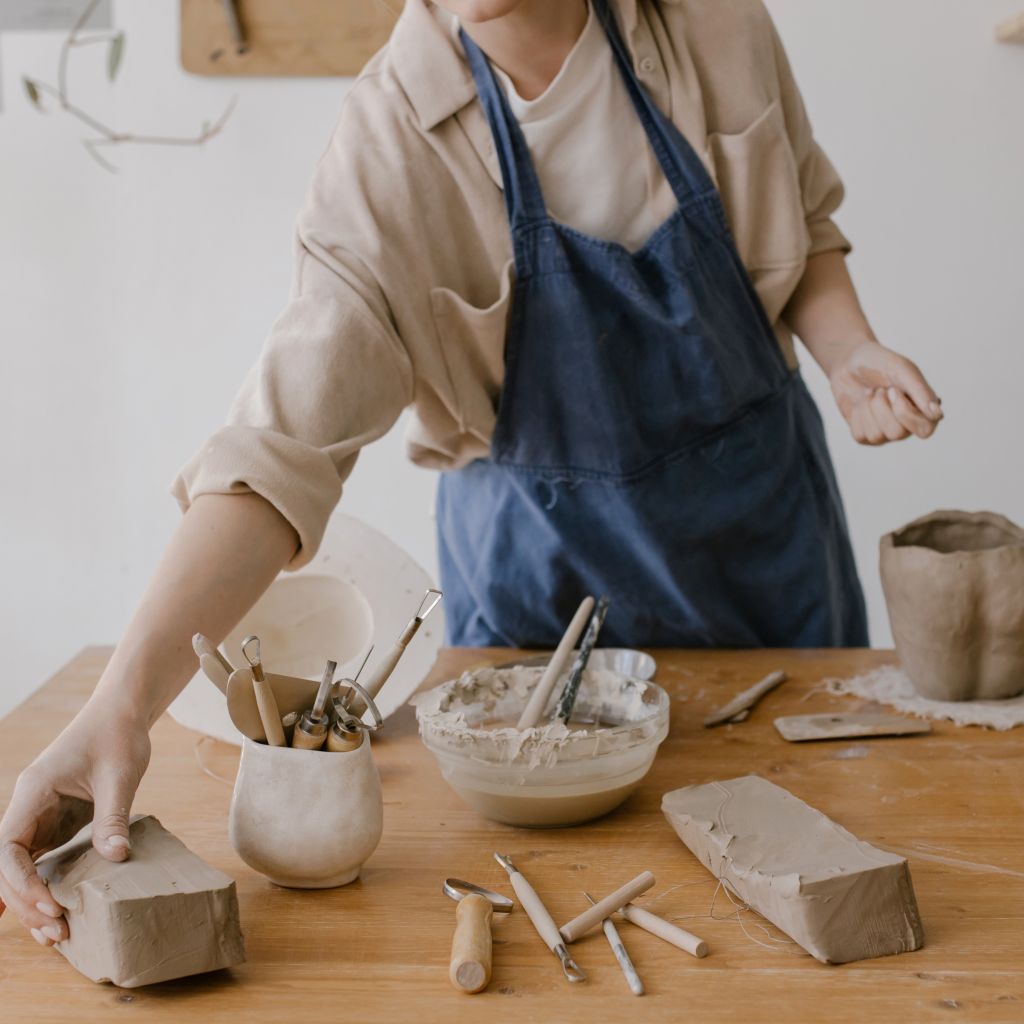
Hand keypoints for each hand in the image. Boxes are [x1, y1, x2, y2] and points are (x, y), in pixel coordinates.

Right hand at [0, 707, 149, 945]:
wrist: (123, 715)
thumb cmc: (118, 736)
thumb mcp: (120, 774)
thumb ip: (112, 815)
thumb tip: (116, 857)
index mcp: (33, 792)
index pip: (6, 847)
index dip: (20, 882)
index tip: (47, 904)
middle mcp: (28, 808)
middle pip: (7, 865)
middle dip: (26, 900)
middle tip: (56, 930)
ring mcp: (39, 816)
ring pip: (20, 868)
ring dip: (32, 900)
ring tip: (56, 934)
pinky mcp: (55, 822)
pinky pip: (40, 861)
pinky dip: (43, 887)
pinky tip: (47, 915)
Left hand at [830, 341, 942, 445]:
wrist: (849, 361)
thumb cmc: (880, 364)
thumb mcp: (902, 370)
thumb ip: (921, 392)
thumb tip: (937, 415)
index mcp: (922, 409)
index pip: (925, 430)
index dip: (906, 414)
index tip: (893, 390)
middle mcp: (906, 425)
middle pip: (898, 434)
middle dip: (882, 408)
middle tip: (881, 389)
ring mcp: (884, 432)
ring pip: (877, 436)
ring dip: (869, 408)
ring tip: (870, 392)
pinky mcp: (864, 435)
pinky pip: (860, 435)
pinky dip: (857, 414)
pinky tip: (860, 401)